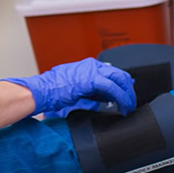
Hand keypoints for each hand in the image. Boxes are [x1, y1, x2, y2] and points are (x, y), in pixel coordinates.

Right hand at [2, 57, 135, 115]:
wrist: (42, 90)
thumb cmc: (53, 91)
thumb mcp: (76, 89)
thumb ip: (91, 92)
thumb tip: (104, 99)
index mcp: (87, 66)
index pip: (112, 72)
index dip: (123, 83)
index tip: (127, 94)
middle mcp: (92, 65)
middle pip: (120, 74)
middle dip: (128, 89)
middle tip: (130, 103)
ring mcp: (92, 70)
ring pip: (120, 79)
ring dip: (127, 95)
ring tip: (128, 107)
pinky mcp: (92, 79)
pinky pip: (113, 88)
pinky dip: (121, 98)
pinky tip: (122, 107)